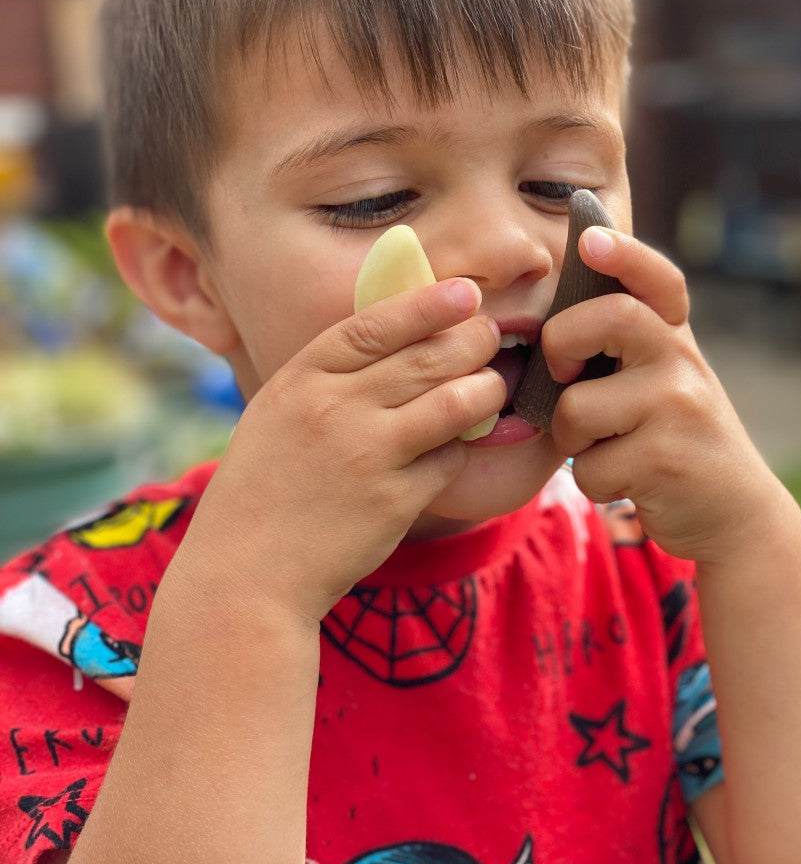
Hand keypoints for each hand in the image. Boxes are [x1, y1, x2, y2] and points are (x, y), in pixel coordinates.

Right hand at [169, 279, 503, 622]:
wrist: (246, 572)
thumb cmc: (263, 488)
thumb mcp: (277, 413)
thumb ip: (327, 378)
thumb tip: (399, 340)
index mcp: (301, 380)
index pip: (376, 324)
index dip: (427, 303)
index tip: (465, 291)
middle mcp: (335, 410)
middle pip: (427, 357)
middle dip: (473, 340)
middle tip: (491, 337)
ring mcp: (368, 456)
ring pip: (455, 402)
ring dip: (486, 389)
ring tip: (492, 387)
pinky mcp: (395, 501)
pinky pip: (450, 459)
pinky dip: (460, 449)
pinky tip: (453, 447)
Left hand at [542, 227, 776, 563]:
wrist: (736, 514)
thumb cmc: (677, 442)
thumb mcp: (665, 382)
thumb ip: (627, 347)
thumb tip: (550, 318)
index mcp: (676, 338)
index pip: (657, 281)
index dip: (625, 254)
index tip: (591, 240)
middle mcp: (682, 362)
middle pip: (608, 318)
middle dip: (561, 344)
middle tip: (563, 374)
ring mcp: (677, 408)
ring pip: (577, 407)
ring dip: (572, 440)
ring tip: (607, 449)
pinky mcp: (663, 459)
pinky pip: (587, 466)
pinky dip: (593, 482)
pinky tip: (627, 482)